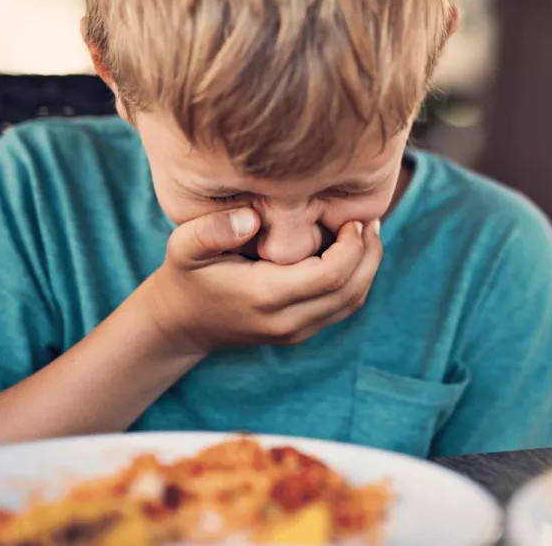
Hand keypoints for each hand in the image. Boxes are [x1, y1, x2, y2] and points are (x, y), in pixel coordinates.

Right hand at [139, 208, 382, 354]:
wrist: (182, 323)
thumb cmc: (186, 275)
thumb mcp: (184, 246)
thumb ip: (212, 230)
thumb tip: (252, 218)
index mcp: (265, 296)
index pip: (330, 275)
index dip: (351, 246)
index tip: (351, 217)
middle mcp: (286, 320)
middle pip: (351, 291)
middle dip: (368, 254)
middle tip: (369, 220)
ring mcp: (295, 331)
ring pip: (351, 302)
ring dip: (367, 268)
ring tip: (366, 232)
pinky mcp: (300, 332)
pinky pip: (341, 308)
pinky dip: (355, 280)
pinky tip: (351, 251)